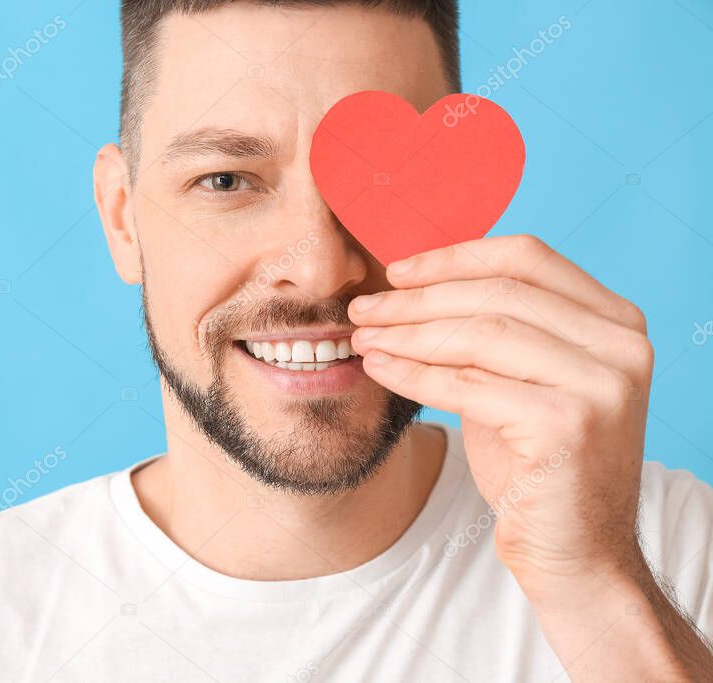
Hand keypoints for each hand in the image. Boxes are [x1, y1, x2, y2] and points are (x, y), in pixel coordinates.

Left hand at [348, 234, 652, 592]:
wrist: (572, 550)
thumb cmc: (536, 461)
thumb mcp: (520, 378)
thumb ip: (492, 327)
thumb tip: (411, 283)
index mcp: (616, 320)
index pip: (527, 258)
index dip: (453, 259)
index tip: (396, 271)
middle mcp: (621, 345)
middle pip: (497, 294)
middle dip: (418, 299)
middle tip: (363, 309)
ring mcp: (600, 384)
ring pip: (479, 335)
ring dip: (407, 334)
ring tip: (363, 337)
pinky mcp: (568, 425)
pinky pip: (466, 385)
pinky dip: (413, 374)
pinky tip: (379, 368)